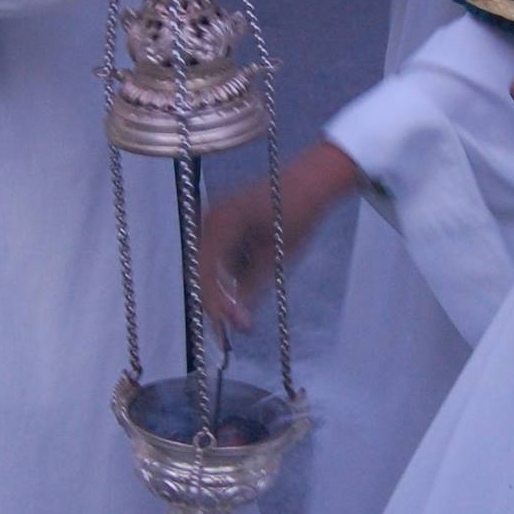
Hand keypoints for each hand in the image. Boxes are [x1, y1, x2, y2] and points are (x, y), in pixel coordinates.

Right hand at [200, 142, 358, 333]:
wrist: (310, 180)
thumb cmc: (297, 216)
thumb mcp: (275, 259)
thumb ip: (251, 290)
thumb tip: (238, 323)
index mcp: (221, 225)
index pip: (207, 275)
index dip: (215, 305)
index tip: (227, 332)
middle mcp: (209, 218)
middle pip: (202, 271)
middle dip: (219, 299)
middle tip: (236, 326)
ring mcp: (213, 215)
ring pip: (209, 264)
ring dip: (225, 284)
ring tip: (246, 302)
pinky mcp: (221, 217)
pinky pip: (217, 252)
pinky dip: (231, 268)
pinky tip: (249, 273)